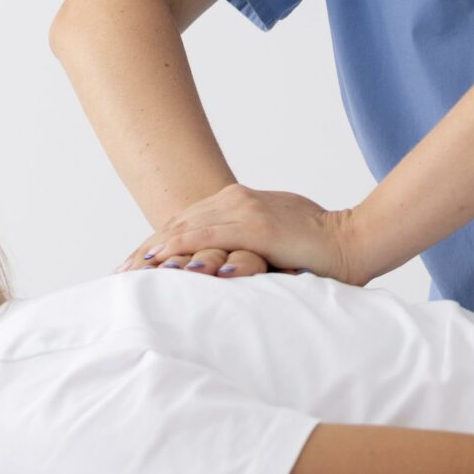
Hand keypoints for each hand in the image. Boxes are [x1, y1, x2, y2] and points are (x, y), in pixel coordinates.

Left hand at [113, 184, 367, 284]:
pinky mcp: (256, 227)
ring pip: (186, 228)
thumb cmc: (320, 244)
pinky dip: (179, 248)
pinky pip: (207, 237)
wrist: (353, 240)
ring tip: (130, 273)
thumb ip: (248, 237)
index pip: (188, 221)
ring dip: (154, 251)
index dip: (158, 243)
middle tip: (120, 274)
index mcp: (241, 199)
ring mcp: (246, 210)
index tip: (134, 265)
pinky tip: (160, 263)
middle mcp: (238, 199)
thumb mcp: (276, 234)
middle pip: (179, 224)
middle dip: (147, 249)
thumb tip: (229, 257)